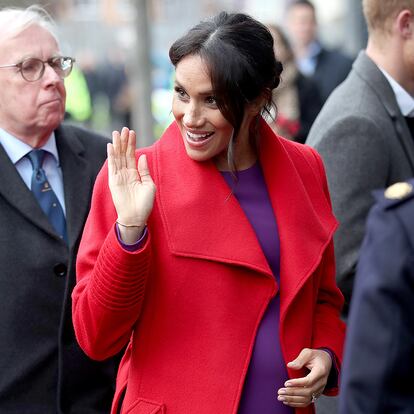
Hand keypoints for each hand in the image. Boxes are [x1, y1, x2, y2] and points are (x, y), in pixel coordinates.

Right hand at [107, 127, 155, 241]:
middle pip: (124, 154)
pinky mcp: (113, 181)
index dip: (132, 144)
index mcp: (135, 174)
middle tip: (124, 128)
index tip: (132, 132)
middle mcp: (126, 173)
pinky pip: (112, 166)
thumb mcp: (149, 185)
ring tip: (117, 132)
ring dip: (117, 145)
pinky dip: (111, 156)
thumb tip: (142, 156)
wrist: (136, 217)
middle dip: (124, 141)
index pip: (132, 155)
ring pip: (117, 157)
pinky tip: (111, 146)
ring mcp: (119, 176)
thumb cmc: (145, 204)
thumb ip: (144, 170)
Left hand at [277, 348, 331, 407]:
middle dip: (293, 393)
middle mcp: (322, 382)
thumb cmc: (315, 356)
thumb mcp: (308, 352)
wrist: (326, 361)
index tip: (286, 383)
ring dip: (293, 400)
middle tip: (280, 391)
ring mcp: (320, 389)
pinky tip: (287, 401)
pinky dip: (297, 403)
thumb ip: (299, 359)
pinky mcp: (316, 393)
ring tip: (281, 397)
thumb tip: (289, 365)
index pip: (309, 381)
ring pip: (307, 399)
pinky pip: (308, 401)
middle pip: (308, 392)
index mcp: (320, 371)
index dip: (297, 383)